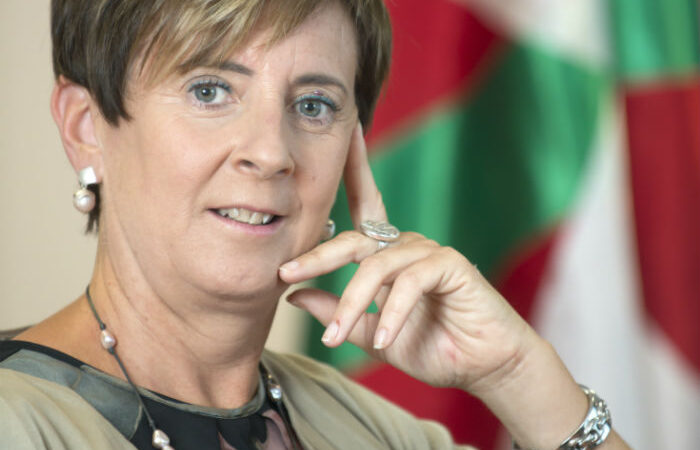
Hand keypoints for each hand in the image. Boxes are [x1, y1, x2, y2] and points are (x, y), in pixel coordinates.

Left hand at [278, 123, 535, 392]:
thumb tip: (294, 294)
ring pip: (376, 267)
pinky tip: (383, 339)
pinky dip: (391, 313)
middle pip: (356, 238)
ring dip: (352, 305)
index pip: (364, 206)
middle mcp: (408, 245)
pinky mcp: (451, 264)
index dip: (354, 169)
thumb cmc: (433, 347)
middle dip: (319, 256)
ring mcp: (430, 251)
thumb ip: (337, 311)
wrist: (484, 368)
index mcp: (390, 254)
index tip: (342, 135)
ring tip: (335, 338)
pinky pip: (409, 282)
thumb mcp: (372, 333)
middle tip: (285, 272)